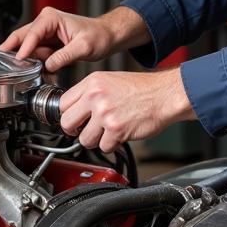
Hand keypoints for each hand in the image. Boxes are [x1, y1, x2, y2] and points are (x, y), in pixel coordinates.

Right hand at [0, 6, 147, 72]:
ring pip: (27, 48)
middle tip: (3, 67)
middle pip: (22, 38)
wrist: (107, 36)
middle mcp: (45, 23)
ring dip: (27, 61)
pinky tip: (41, 73)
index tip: (17, 61)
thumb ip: (64, 56)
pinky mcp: (48, 44)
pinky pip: (36, 55)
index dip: (23, 49)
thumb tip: (48, 65)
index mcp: (51, 18)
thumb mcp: (83, 46)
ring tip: (28, 74)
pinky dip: (36, 65)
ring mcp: (45, 34)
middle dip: (13, 52)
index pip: (32, 34)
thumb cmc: (99, 35)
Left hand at [59, 69, 194, 153]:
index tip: (74, 119)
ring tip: (106, 132)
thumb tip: (75, 108)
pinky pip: (103, 147)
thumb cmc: (141, 88)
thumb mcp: (110, 80)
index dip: (68, 114)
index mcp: (92, 83)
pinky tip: (119, 134)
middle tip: (84, 130)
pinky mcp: (116, 129)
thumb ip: (90, 92)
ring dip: (95, 140)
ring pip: (84, 139)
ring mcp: (105, 113)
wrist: (164, 94)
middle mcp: (95, 96)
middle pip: (67, 122)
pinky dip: (111, 144)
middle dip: (75, 130)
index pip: (63, 103)